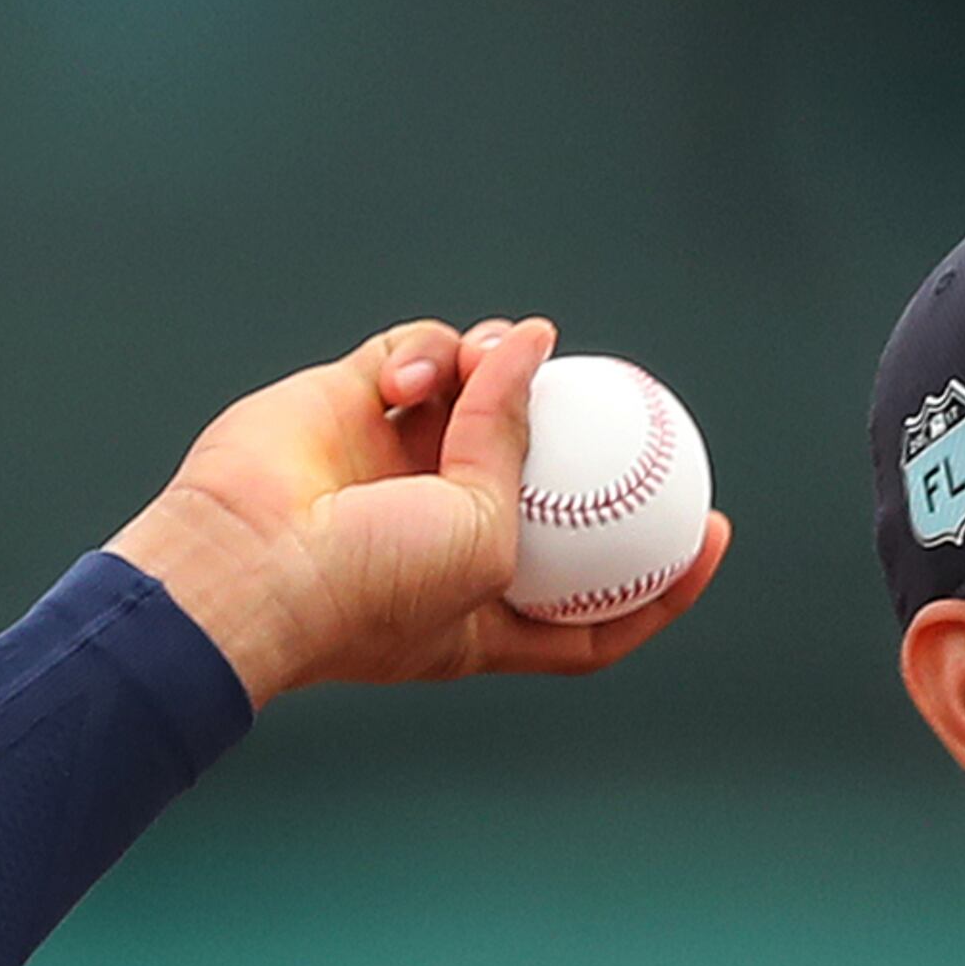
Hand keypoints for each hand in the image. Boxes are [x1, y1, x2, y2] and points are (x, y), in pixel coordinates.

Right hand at [106, 317, 731, 706]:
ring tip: (506, 354)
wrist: (249, 562)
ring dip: (502, 369)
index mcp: (486, 612)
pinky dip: (427, 354)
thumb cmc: (372, 586)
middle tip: (631, 403)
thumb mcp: (488, 543)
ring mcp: (398, 467)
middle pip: (542, 483)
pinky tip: (413, 377)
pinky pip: (416, 356)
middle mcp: (446, 536)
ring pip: (482, 398)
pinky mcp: (350, 407)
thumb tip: (534, 351)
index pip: (595, 613)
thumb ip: (517, 452)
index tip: (715, 532)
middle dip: (583, 443)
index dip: (662, 582)